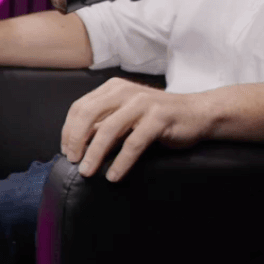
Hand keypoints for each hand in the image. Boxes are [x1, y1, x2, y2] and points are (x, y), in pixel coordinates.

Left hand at [60, 78, 215, 180]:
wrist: (197, 113)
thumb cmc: (157, 117)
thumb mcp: (125, 116)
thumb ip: (103, 124)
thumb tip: (76, 145)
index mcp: (112, 88)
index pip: (80, 108)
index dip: (69, 131)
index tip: (67, 151)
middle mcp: (125, 91)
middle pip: (88, 115)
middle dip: (76, 141)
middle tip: (74, 161)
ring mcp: (143, 103)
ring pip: (109, 129)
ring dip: (95, 154)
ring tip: (87, 172)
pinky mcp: (159, 117)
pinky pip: (134, 143)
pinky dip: (121, 162)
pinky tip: (113, 175)